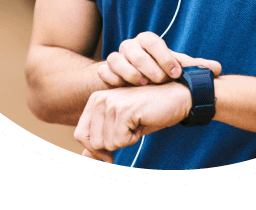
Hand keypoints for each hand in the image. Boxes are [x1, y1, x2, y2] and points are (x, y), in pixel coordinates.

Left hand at [75, 82, 192, 162]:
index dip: (96, 149)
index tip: (112, 149)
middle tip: (131, 128)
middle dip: (114, 144)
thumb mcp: (122, 126)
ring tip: (137, 122)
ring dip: (125, 140)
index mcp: (95, 100)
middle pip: (93, 143)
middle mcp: (99, 98)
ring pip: (107, 144)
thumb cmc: (150, 112)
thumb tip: (84, 158)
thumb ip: (101, 139)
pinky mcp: (123, 110)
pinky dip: (133, 138)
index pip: (80, 134)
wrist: (175, 97)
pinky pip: (119, 141)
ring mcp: (110, 103)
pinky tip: (142, 121)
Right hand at [97, 31, 221, 86]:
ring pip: (116, 58)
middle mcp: (130, 46)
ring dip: (129, 72)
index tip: (175, 73)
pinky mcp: (105, 71)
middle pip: (133, 49)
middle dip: (147, 65)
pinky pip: (104, 71)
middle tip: (159, 80)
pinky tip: (123, 88)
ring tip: (143, 84)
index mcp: (148, 42)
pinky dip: (112, 78)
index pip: (153, 41)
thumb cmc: (159, 73)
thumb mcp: (175, 70)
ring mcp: (116, 58)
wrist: (134, 83)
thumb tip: (218, 69)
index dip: (164, 56)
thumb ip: (194, 68)